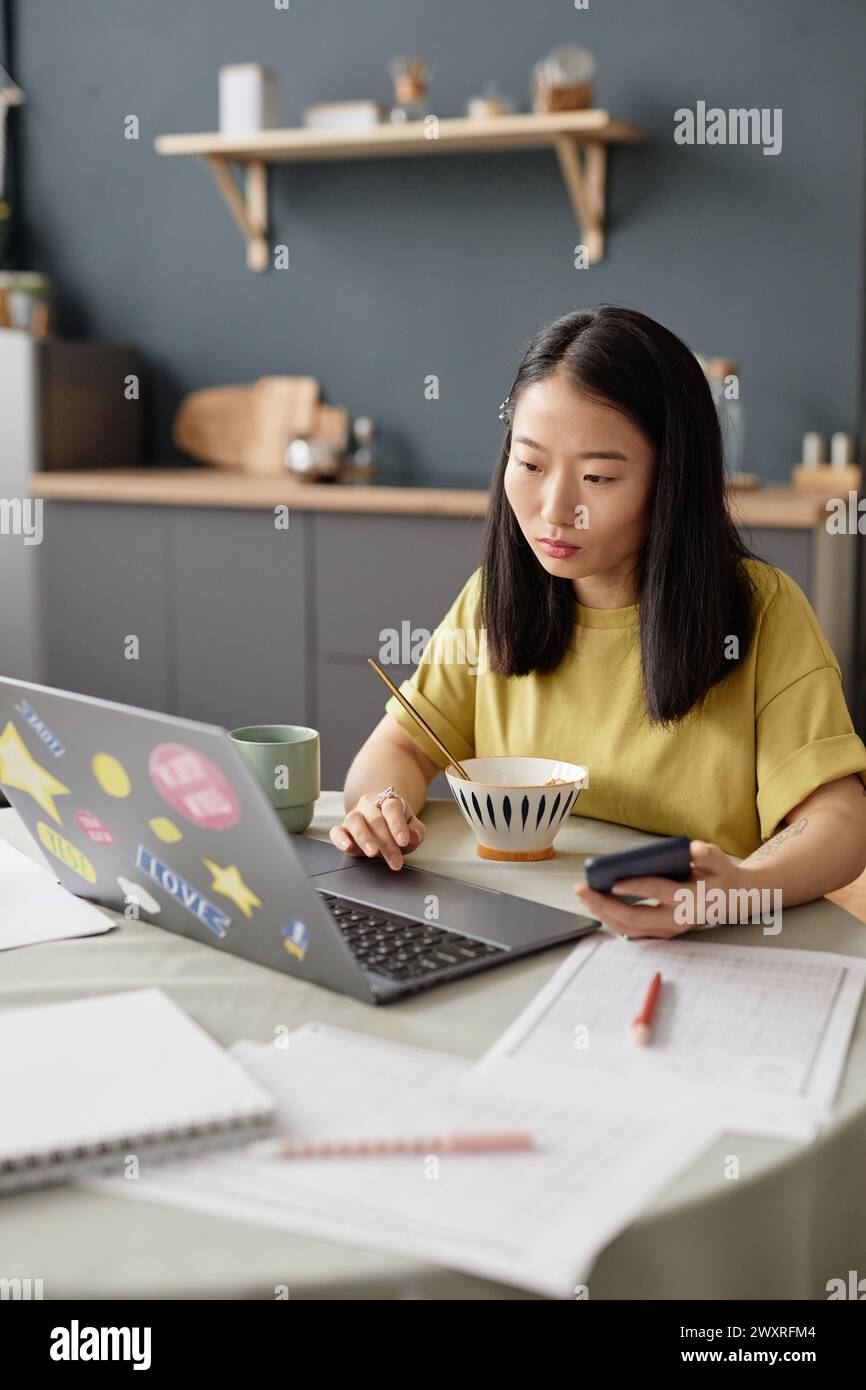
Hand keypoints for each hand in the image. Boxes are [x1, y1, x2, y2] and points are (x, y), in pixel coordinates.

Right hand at [329, 791, 425, 871]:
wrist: (380, 818)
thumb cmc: (397, 825)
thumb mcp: (412, 827)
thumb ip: (416, 831)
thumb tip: (413, 836)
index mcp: (388, 801)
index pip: (392, 808)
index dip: (398, 825)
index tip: (404, 841)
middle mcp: (369, 805)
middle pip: (376, 819)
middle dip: (387, 843)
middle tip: (396, 861)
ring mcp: (354, 815)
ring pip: (355, 821)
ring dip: (364, 838)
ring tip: (373, 853)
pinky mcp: (342, 829)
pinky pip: (337, 831)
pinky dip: (340, 839)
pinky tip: (347, 847)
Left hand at [572, 840, 742, 939]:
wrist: (732, 899)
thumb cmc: (720, 875)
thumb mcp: (720, 860)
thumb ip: (707, 855)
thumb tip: (694, 849)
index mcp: (690, 900)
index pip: (659, 892)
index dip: (636, 887)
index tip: (613, 882)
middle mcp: (677, 920)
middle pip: (635, 918)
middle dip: (605, 905)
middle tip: (582, 890)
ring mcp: (668, 930)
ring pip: (629, 928)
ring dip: (603, 913)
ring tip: (583, 896)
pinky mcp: (661, 932)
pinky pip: (631, 930)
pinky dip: (610, 919)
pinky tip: (595, 904)